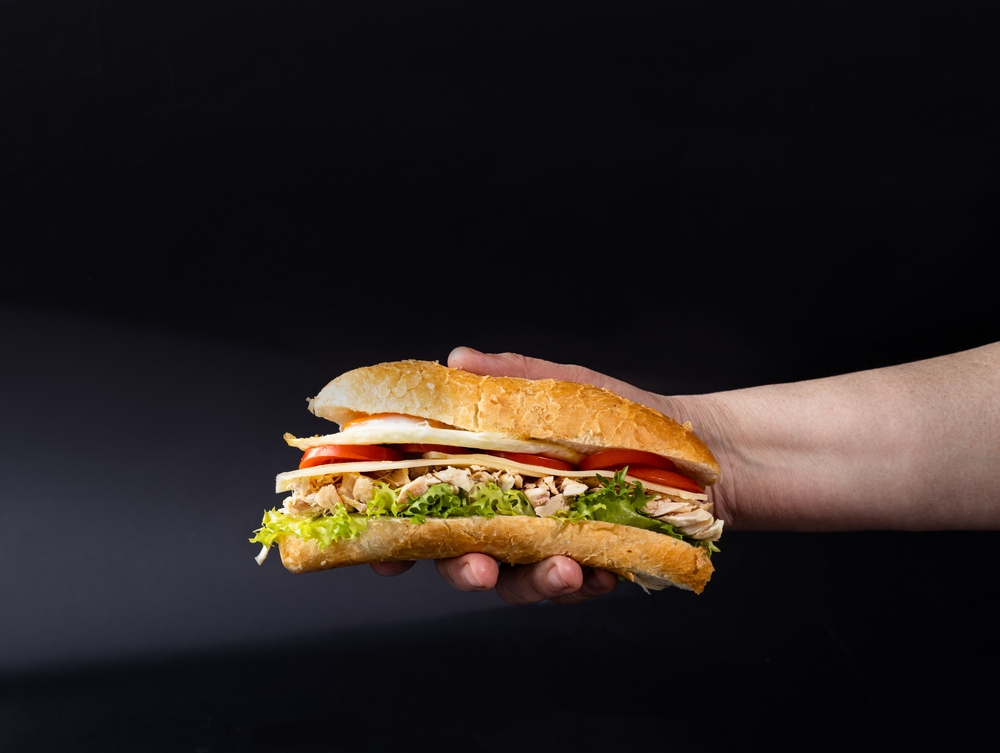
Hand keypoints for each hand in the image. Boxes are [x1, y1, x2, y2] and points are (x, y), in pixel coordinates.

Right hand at [372, 346, 664, 604]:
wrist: (694, 452)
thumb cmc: (619, 416)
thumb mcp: (565, 388)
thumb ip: (509, 379)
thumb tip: (457, 360)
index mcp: (485, 469)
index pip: (425, 501)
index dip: (395, 530)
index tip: (383, 551)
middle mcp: (505, 511)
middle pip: (459, 553)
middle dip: (463, 568)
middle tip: (480, 567)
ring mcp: (542, 543)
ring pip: (514, 580)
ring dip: (532, 582)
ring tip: (565, 569)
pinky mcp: (582, 566)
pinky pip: (569, 588)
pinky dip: (582, 584)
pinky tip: (603, 571)